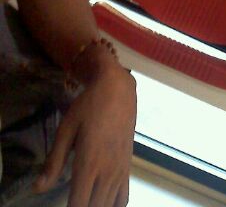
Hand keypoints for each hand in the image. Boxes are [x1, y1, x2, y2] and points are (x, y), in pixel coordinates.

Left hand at [33, 65, 135, 206]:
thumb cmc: (89, 105)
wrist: (118, 88)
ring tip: (85, 200)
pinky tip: (102, 199)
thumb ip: (53, 161)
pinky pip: (124, 197)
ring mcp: (120, 169)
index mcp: (88, 164)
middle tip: (73, 200)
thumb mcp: (66, 129)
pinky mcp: (128, 165)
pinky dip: (113, 204)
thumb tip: (38, 188)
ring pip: (110, 205)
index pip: (79, 205)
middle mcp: (107, 171)